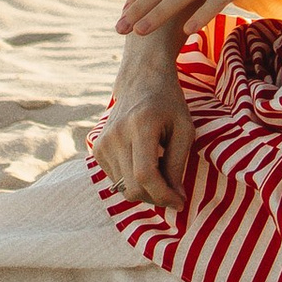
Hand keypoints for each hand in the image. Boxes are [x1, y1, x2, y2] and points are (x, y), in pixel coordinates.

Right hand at [91, 59, 193, 212]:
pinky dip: (132, 181)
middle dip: (156, 198)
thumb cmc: (169, 103)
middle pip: (133, 187)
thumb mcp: (184, 129)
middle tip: (174, 193)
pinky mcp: (97, 149)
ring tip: (161, 172)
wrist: (141, 79)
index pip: (146, 175)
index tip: (179, 202)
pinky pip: (116, 180)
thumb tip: (176, 199)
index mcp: (140, 125)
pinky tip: (145, 163)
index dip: (163, 195)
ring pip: (123, 188)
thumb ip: (178, 165)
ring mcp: (102, 142)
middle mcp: (116, 134)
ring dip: (145, 191)